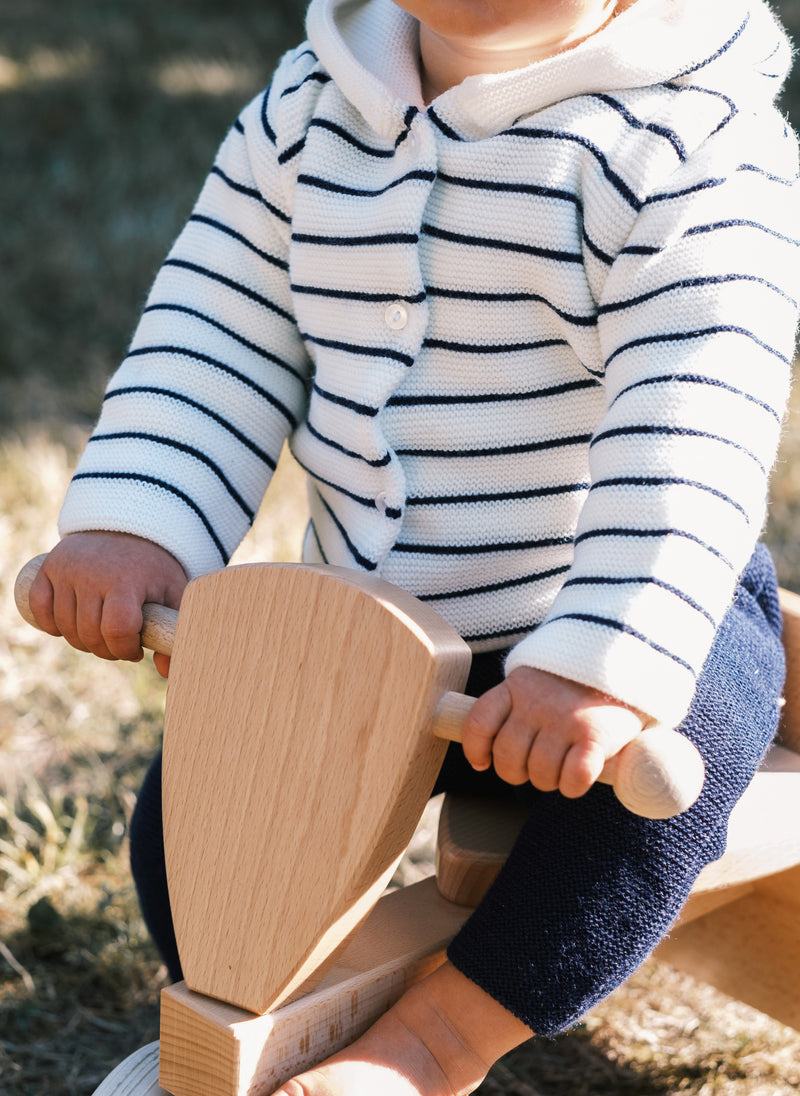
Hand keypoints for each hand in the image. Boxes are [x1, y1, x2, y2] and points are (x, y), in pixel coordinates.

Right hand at [28, 531, 186, 676]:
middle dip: (106, 650)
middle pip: (90, 634)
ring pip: (65, 627)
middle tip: (120, 644)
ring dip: (82, 641)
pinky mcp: (50, 567)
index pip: (117, 630)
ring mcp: (68, 570)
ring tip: (102, 634)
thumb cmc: (154, 566)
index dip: (125, 650)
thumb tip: (165, 670)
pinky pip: (40, 607)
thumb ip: (174, 629)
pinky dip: (51, 624)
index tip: (135, 649)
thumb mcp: (174, 593)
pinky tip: (69, 627)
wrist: (131, 525)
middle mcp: (93, 574)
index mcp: (126, 580)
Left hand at [462, 666, 645, 797]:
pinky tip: (579, 778)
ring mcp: (565, 719)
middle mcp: (537, 702)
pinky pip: (573, 778)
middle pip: (507, 757)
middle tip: (536, 768)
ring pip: (540, 774)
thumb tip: (493, 747)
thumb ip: (519, 704)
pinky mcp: (596, 736)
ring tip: (562, 769)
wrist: (631, 656)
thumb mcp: (541, 678)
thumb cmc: (581, 680)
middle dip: (518, 773)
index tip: (482, 762)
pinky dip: (574, 786)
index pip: (479, 723)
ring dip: (550, 781)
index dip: (475, 749)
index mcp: (517, 685)